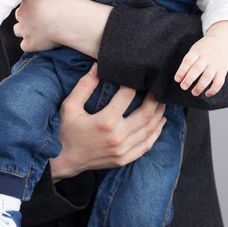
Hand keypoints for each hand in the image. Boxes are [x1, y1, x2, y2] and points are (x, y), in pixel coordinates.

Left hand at [14, 0, 68, 51]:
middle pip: (20, 15)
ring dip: (25, 30)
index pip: (25, 0)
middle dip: (27, 16)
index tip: (42, 5)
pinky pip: (25, 46)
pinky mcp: (30, 44)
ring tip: (37, 30)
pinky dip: (30, 44)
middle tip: (41, 17)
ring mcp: (25, 30)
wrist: (67, 19)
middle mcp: (22, 13)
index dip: (33, 3)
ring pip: (18, 30)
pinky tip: (39, 42)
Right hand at [49, 64, 166, 180]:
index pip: (127, 96)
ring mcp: (123, 150)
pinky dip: (156, 133)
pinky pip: (147, 145)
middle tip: (158, 88)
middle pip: (146, 113)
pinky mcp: (125, 159)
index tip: (137, 77)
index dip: (134, 84)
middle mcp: (118, 136)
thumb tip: (97, 66)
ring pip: (150, 129)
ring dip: (159, 114)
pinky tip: (160, 122)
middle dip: (154, 98)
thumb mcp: (70, 106)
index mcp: (106, 121)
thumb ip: (84, 86)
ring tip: (162, 102)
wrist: (65, 160)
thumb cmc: (67, 131)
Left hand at [174, 35, 227, 96]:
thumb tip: (180, 78)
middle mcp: (206, 57)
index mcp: (197, 51)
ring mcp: (215, 64)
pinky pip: (219, 81)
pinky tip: (207, 93)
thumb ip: (188, 62)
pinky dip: (213, 89)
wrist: (222, 42)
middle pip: (197, 69)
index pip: (188, 61)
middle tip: (183, 87)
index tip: (177, 79)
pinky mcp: (223, 70)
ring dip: (200, 86)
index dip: (182, 70)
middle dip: (189, 79)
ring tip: (194, 92)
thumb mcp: (195, 50)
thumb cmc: (204, 49)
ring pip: (208, 76)